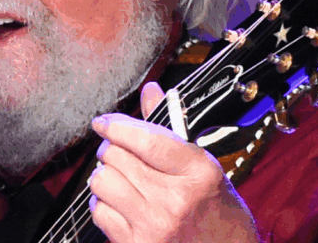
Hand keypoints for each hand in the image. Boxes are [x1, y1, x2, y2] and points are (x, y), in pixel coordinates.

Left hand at [88, 82, 260, 242]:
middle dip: (111, 149)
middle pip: (116, 157)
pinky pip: (99, 212)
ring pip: (102, 182)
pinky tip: (120, 203)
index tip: (103, 122)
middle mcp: (175, 199)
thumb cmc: (219, 212)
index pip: (145, 139)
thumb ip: (170, 130)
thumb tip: (151, 91)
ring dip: (105, 175)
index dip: (117, 125)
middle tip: (119, 153)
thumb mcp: (204, 166)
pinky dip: (103, 204)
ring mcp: (154, 225)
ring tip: (120, 178)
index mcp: (197, 171)